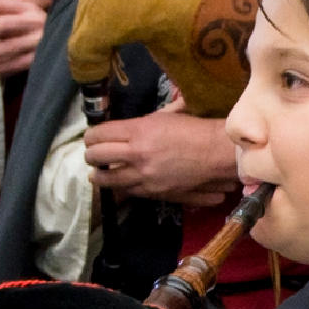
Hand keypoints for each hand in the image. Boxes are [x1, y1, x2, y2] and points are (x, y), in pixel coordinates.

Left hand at [84, 106, 242, 204]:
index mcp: (139, 130)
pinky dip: (119, 186)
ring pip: (106, 179)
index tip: (91, 137)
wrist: (217, 153)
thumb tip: (123, 127)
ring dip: (99, 175)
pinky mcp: (153, 192)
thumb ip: (141, 123)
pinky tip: (119, 182)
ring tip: (97, 173)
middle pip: (96, 156)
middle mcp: (137, 153)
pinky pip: (126, 190)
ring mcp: (144, 176)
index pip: (99, 134)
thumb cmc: (194, 129)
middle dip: (90, 155)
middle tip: (92, 154)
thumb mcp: (165, 117)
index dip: (90, 136)